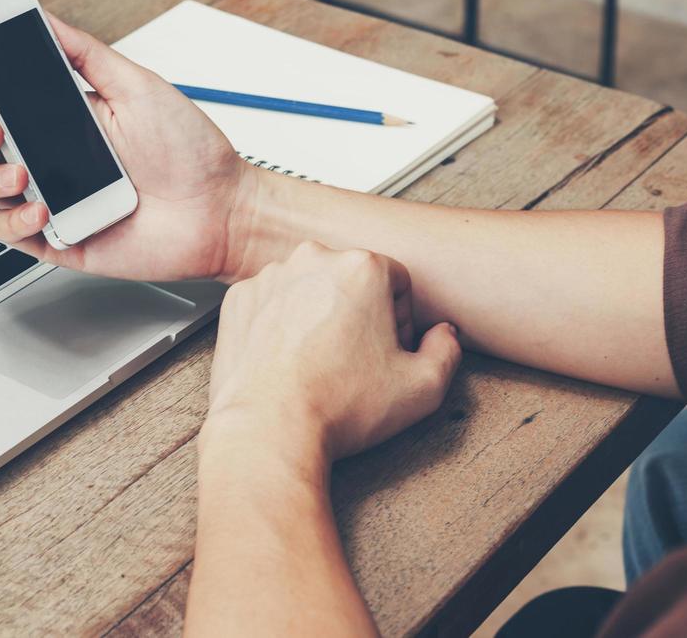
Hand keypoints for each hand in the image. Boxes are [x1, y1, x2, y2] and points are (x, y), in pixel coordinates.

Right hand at [0, 14, 253, 281]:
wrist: (219, 210)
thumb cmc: (189, 151)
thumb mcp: (136, 85)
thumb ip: (85, 54)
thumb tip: (45, 19)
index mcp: (58, 116)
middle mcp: (44, 155)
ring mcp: (46, 198)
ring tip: (21, 172)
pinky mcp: (55, 238)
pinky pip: (7, 233)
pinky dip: (14, 220)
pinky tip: (41, 209)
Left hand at [205, 242, 461, 464]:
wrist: (269, 427)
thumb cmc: (341, 406)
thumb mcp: (422, 388)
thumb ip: (447, 350)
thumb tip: (443, 334)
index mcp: (362, 268)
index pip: (396, 282)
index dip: (399, 320)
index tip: (387, 349)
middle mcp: (312, 259)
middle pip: (350, 279)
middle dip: (358, 312)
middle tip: (354, 358)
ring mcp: (270, 277)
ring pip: (308, 288)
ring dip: (316, 314)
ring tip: (317, 361)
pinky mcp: (239, 298)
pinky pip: (270, 302)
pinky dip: (279, 323)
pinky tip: (287, 359)